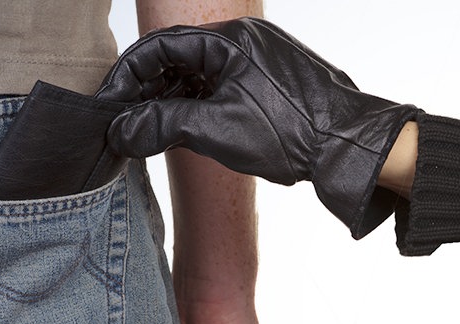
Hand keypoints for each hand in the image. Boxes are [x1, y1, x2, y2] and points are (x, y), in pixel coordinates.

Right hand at [100, 17, 417, 237]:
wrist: (349, 147)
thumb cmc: (293, 131)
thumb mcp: (217, 129)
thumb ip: (163, 125)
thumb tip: (122, 130)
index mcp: (231, 39)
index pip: (162, 46)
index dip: (129, 75)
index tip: (110, 102)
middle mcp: (247, 42)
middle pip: (182, 59)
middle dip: (151, 92)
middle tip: (129, 122)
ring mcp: (264, 63)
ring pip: (205, 76)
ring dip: (177, 103)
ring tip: (156, 133)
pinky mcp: (276, 85)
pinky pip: (228, 88)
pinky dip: (204, 108)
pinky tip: (192, 133)